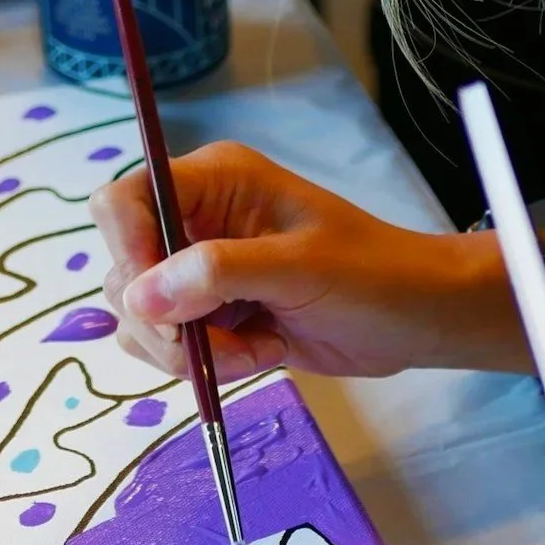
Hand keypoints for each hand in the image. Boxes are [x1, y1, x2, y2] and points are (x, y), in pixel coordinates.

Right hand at [89, 141, 527, 381]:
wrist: (419, 319)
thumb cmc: (372, 275)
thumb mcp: (298, 266)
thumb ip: (217, 274)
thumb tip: (140, 298)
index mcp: (213, 182)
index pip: (125, 201)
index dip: (127, 248)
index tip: (154, 302)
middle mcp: (196, 220)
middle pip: (125, 270)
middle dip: (165, 321)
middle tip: (214, 343)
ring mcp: (201, 270)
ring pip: (142, 318)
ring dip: (191, 349)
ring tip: (253, 348)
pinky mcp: (214, 314)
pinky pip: (172, 346)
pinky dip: (208, 362)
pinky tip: (261, 352)